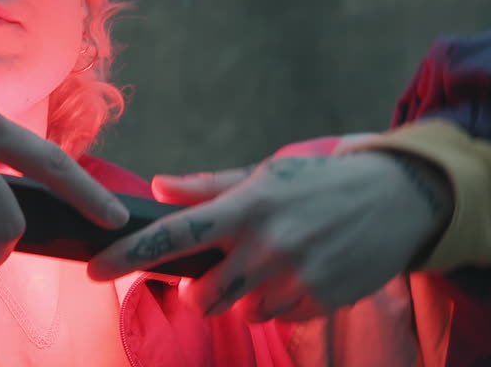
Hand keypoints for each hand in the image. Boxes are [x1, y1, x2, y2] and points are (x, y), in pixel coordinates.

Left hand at [87, 148, 452, 322]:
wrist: (396, 199)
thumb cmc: (318, 182)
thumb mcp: (264, 174)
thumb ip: (207, 188)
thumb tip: (156, 188)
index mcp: (246, 207)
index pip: (175, 236)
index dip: (130, 253)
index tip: (94, 268)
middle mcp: (268, 245)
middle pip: (203, 295)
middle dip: (199, 290)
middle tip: (214, 271)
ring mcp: (296, 277)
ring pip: (241, 310)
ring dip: (244, 295)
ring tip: (270, 262)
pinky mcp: (321, 301)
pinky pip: (276, 316)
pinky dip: (277, 301)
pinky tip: (298, 272)